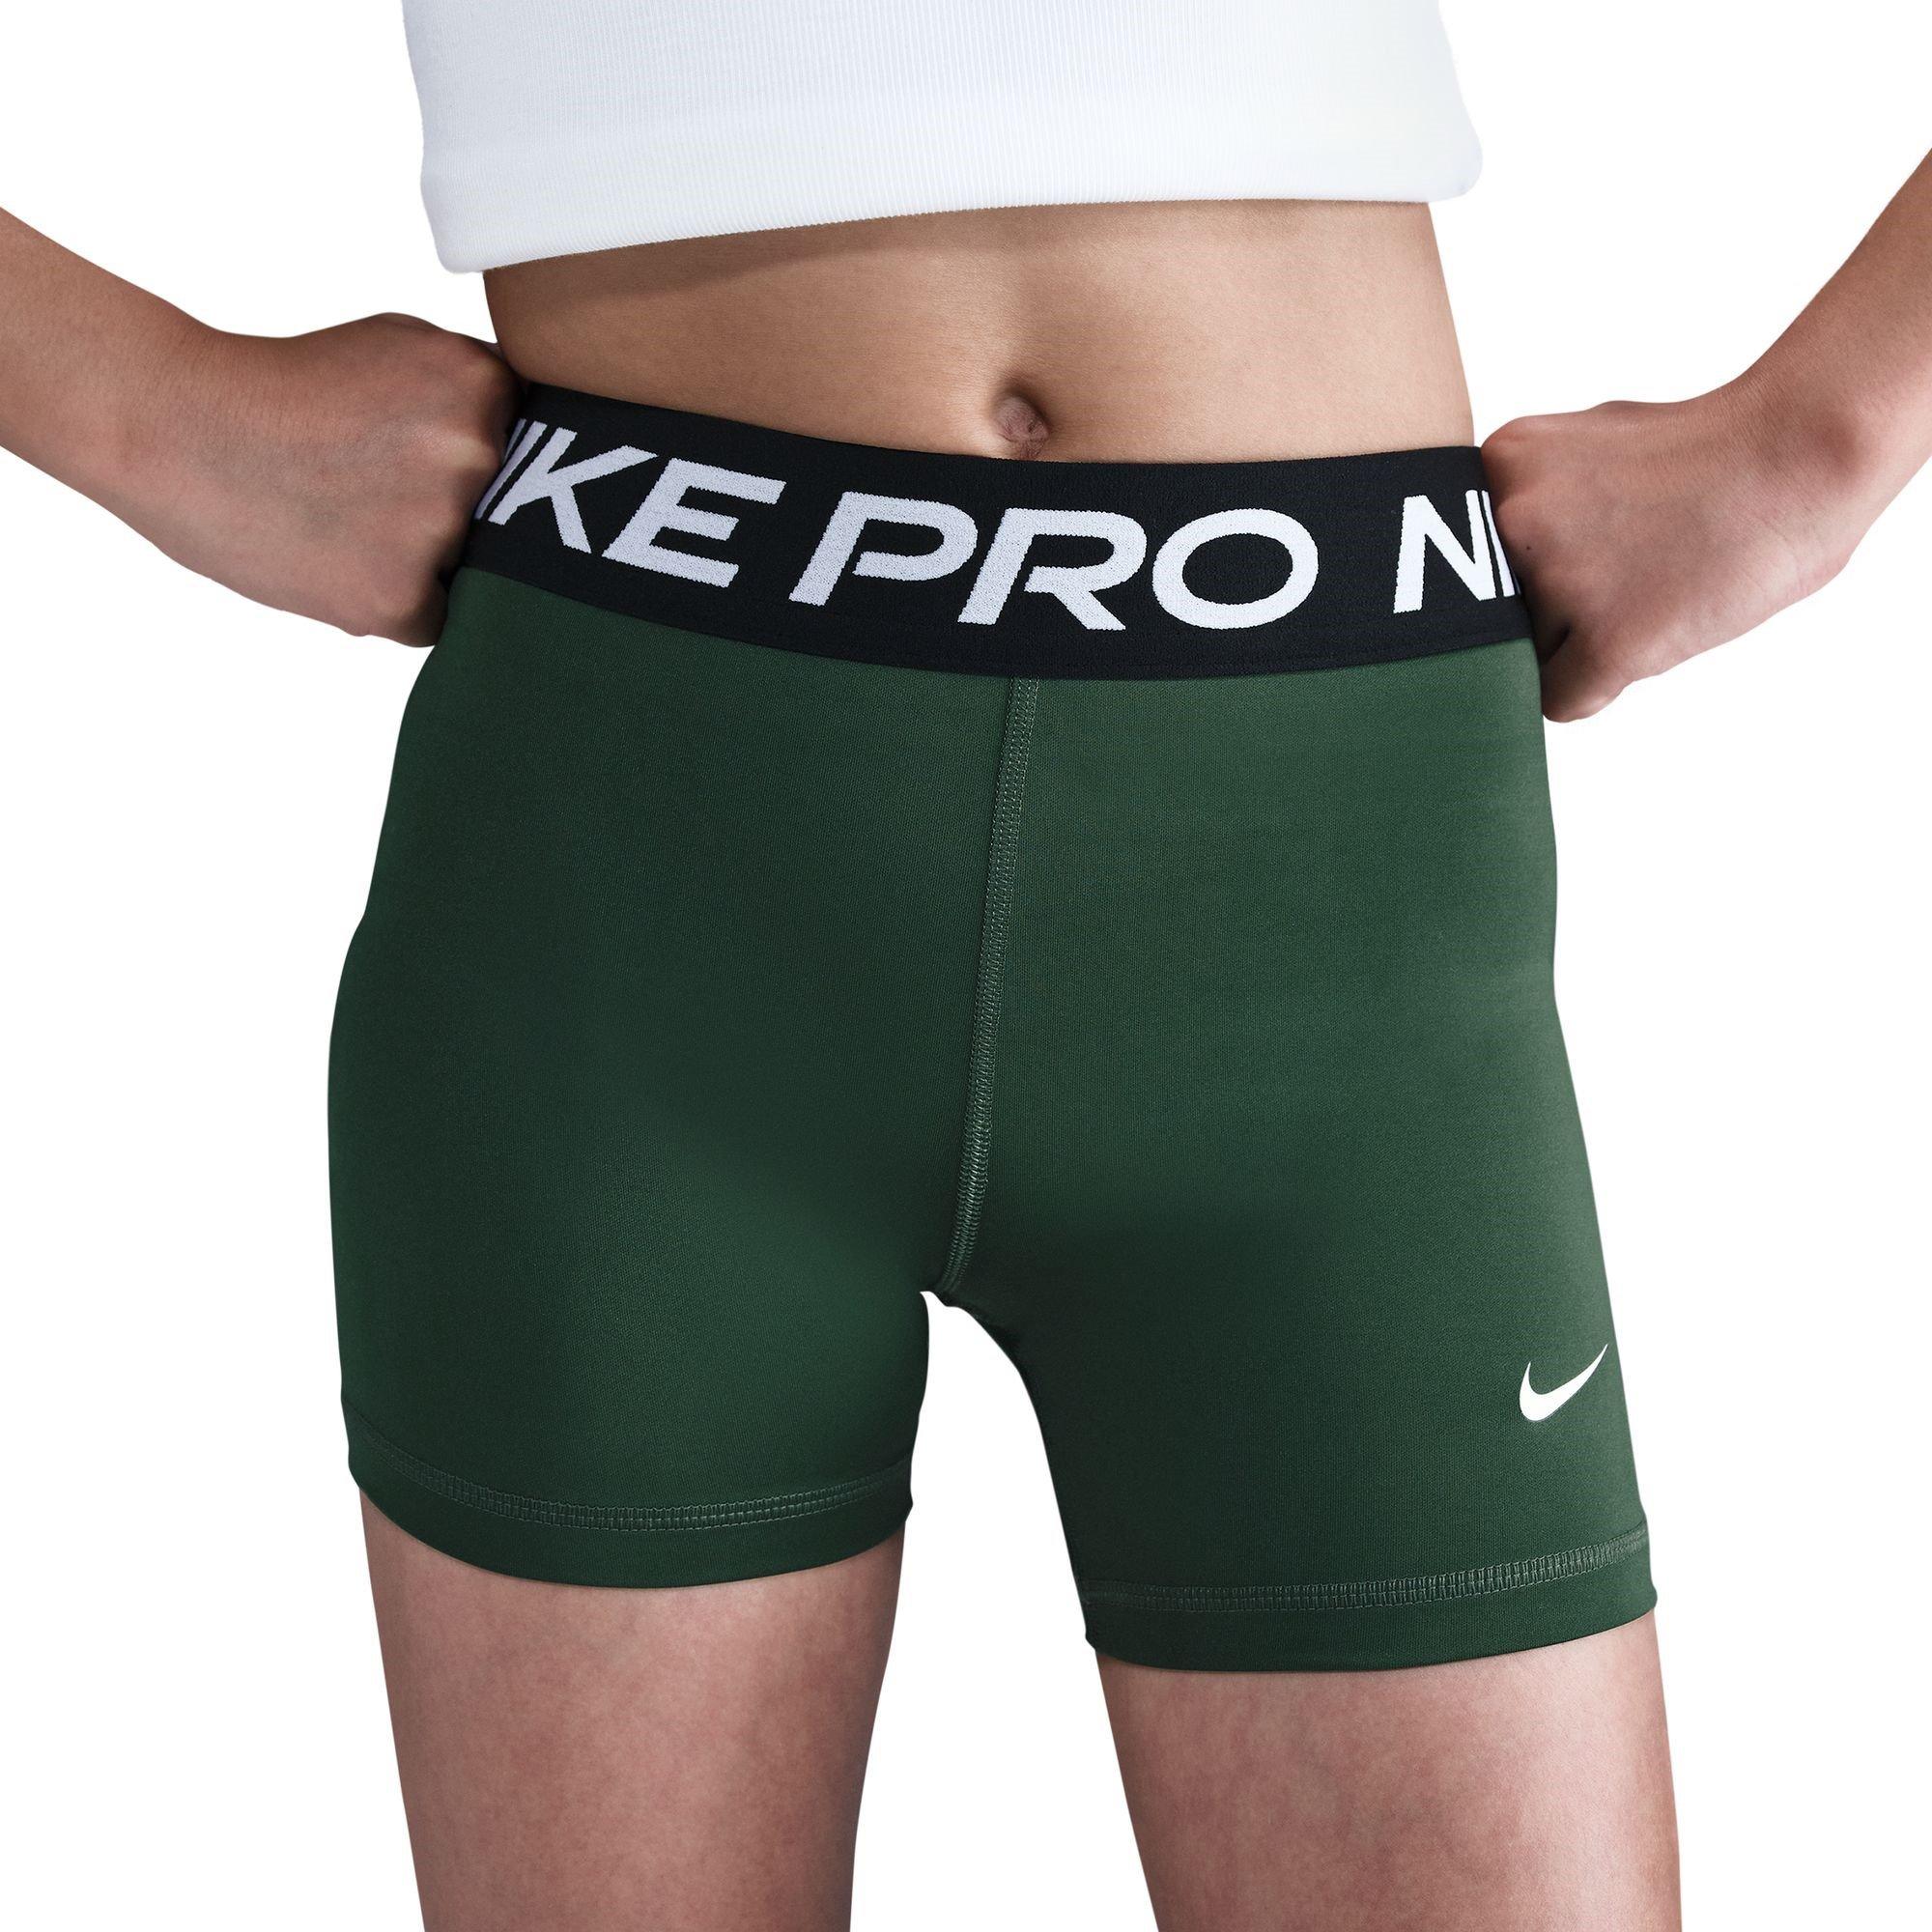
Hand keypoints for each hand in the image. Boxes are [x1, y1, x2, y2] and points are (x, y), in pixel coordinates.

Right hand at [104, 313, 518, 645]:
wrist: (180, 429)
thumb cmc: (294, 386)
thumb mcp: (403, 345)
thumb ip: (485, 392)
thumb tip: (565, 447)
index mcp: (483, 388)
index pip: (547, 461)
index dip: (504, 471)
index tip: (452, 464)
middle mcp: (474, 457)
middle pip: (519, 523)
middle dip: (472, 518)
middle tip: (391, 492)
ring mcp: (438, 531)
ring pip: (480, 575)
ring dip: (432, 560)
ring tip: (355, 518)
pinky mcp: (397, 598)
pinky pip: (437, 618)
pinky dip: (399, 601)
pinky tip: (343, 557)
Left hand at [1481, 378, 1866, 720]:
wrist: (1800, 455)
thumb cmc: (1703, 451)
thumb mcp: (1582, 442)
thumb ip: (1519, 499)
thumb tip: (1466, 564)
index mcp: (1500, 464)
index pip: (1460, 565)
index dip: (1509, 573)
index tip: (1557, 558)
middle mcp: (1513, 521)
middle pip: (1483, 618)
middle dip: (1535, 612)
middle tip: (1612, 575)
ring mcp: (1559, 581)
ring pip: (1523, 659)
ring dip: (1577, 640)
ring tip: (1647, 585)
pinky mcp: (1610, 640)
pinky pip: (1562, 700)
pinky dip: (1601, 682)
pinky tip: (1651, 626)